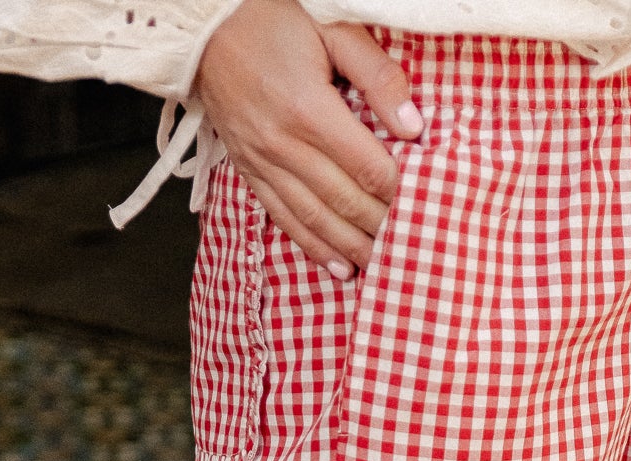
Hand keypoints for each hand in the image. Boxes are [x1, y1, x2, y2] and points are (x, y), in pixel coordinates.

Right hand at [195, 0, 421, 278]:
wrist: (205, 28)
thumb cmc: (272, 20)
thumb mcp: (332, 28)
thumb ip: (376, 76)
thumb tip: (413, 127)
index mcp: (308, 108)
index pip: (367, 166)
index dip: (399, 191)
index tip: (425, 205)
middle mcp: (282, 145)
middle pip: (344, 201)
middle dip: (381, 226)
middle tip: (414, 245)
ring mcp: (262, 163)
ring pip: (316, 220)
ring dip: (352, 247)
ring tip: (383, 265)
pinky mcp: (249, 172)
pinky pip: (285, 220)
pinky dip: (315, 247)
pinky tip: (340, 267)